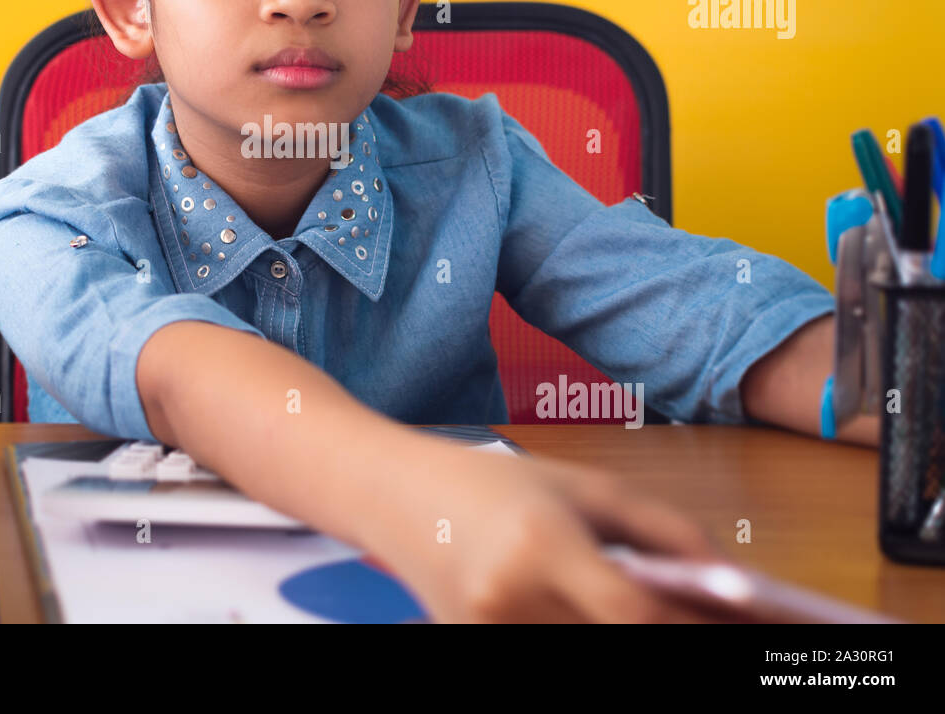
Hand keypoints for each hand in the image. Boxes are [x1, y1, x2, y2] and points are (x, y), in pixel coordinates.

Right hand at [369, 442, 735, 622]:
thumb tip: (733, 584)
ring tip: (659, 614)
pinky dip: (587, 640)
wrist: (394, 496)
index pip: (633, 610)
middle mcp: (509, 602)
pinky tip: (598, 617)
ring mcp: (487, 637)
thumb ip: (664, 530)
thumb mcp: (583, 486)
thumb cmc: (491, 483)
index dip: (693, 627)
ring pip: (587, 654)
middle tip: (720, 624)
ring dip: (627, 637)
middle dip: (669, 637)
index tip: (745, 626)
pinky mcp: (474, 653)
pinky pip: (552, 655)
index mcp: (539, 544)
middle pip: (616, 647)